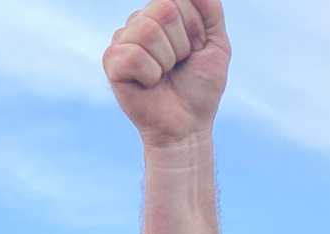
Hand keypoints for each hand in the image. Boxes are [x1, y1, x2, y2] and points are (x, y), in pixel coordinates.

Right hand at [103, 0, 230, 147]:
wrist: (187, 127)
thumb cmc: (200, 89)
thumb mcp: (217, 46)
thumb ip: (211, 10)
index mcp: (162, 13)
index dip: (194, 29)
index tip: (193, 51)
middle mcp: (140, 21)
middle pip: (164, 9)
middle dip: (181, 44)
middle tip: (178, 66)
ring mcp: (123, 39)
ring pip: (148, 31)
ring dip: (166, 61)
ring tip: (164, 76)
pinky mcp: (112, 61)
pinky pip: (134, 55)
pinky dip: (150, 75)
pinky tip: (149, 85)